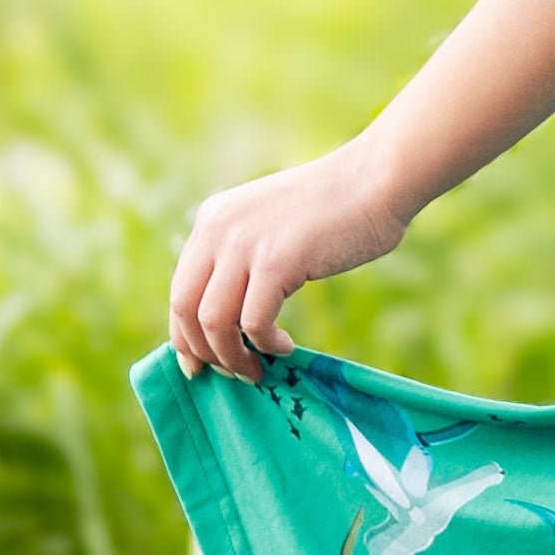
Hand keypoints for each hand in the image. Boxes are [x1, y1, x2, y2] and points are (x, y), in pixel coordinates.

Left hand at [165, 141, 413, 383]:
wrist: (374, 181)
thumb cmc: (334, 209)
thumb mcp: (269, 224)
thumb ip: (244, 254)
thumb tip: (230, 314)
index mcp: (212, 219)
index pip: (180, 288)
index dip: (183, 334)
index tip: (198, 363)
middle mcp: (218, 229)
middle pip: (185, 307)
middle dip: (202, 351)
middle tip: (228, 373)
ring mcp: (245, 244)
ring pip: (213, 321)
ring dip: (231, 356)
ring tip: (256, 369)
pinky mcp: (276, 262)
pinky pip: (254, 323)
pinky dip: (266, 345)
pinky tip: (285, 347)